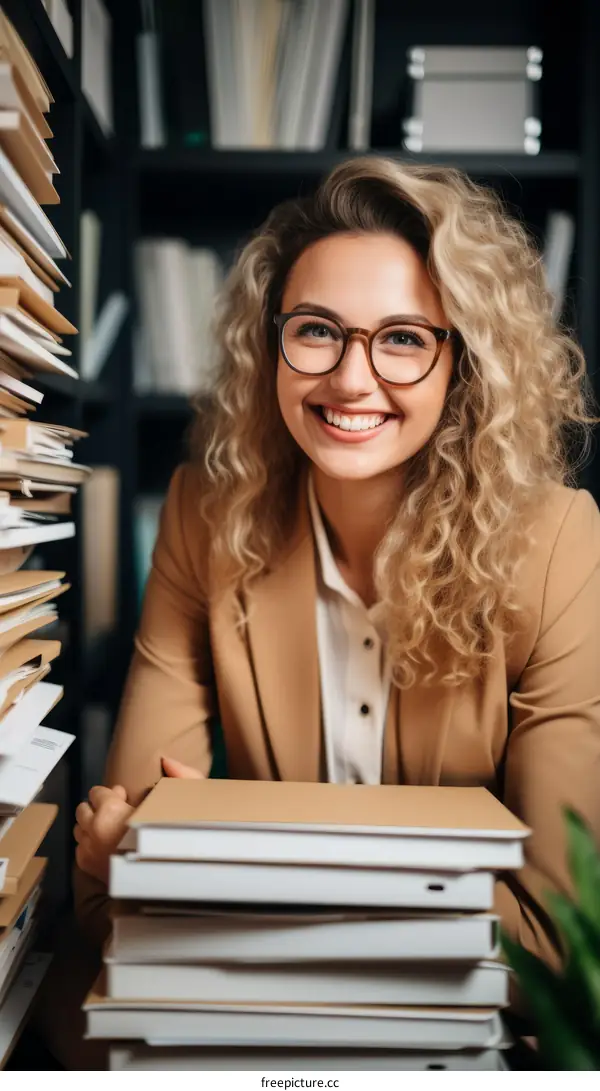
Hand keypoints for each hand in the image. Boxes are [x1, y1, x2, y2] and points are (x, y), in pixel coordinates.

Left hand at [74, 760, 203, 884]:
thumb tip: (166, 761)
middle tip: (116, 813)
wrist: (165, 881)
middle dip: (97, 808)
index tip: (123, 798)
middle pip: (83, 808)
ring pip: (78, 828)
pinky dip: (90, 844)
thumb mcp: (187, 800)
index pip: (97, 792)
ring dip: (91, 825)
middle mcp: (93, 827)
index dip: (111, 793)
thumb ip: (181, 775)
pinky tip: (107, 846)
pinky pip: (80, 847)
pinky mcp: (86, 866)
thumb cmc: (175, 837)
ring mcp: (87, 848)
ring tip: (111, 829)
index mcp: (110, 809)